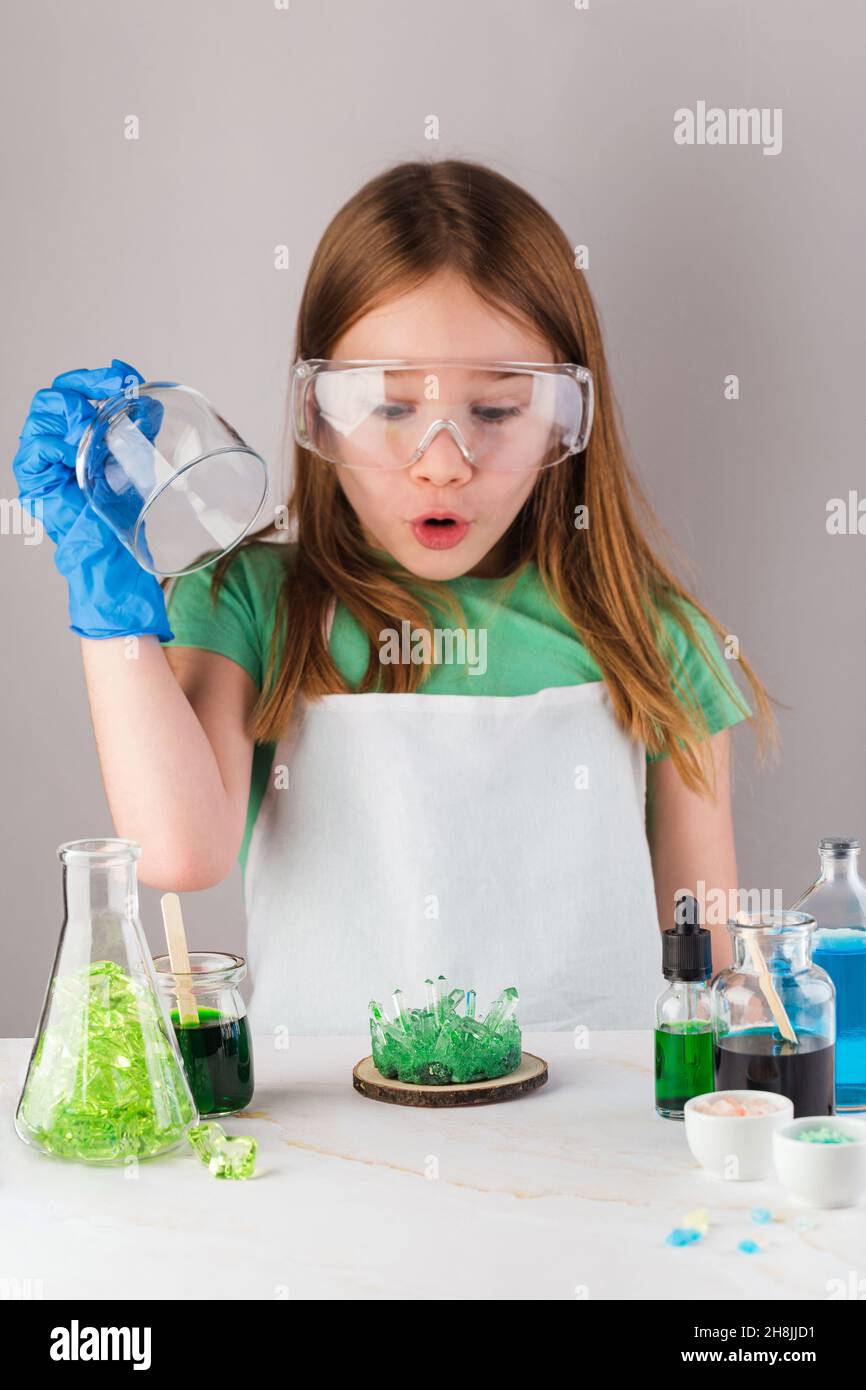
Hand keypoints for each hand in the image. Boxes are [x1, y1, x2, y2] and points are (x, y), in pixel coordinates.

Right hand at [13, 360, 172, 639]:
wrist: (114, 549)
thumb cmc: (122, 509)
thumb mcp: (134, 458)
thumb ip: (138, 429)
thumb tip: (152, 400)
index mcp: (74, 433)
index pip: (76, 391)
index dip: (96, 377)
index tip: (124, 374)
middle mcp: (54, 442)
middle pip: (55, 395)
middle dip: (84, 385)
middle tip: (113, 390)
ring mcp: (41, 460)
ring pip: (41, 413)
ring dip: (72, 412)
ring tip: (95, 424)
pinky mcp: (34, 480)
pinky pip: (34, 449)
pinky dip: (56, 443)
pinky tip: (76, 450)